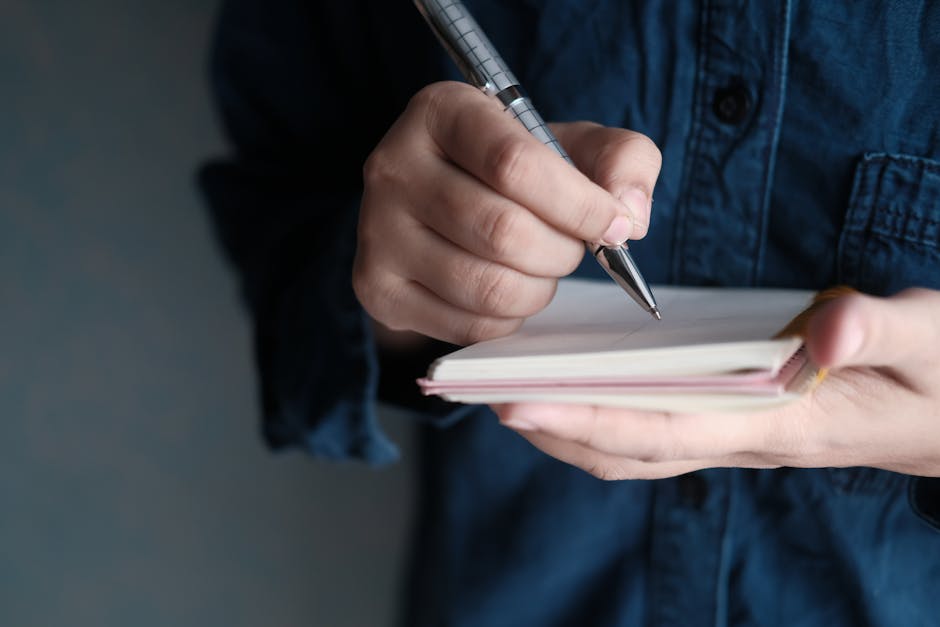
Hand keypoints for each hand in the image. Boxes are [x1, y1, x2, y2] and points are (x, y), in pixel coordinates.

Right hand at [353, 81, 660, 345]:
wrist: (449, 201)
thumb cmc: (518, 171)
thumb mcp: (574, 144)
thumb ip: (622, 160)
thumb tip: (627, 216)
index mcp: (441, 112)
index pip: (514, 165)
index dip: (578, 205)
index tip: (613, 224)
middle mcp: (393, 168)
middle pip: (502, 232)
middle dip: (562, 252)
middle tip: (573, 247)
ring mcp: (376, 233)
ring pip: (487, 287)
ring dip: (539, 289)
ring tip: (541, 267)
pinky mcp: (378, 289)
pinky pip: (469, 326)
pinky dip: (510, 318)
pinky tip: (509, 288)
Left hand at [494, 288, 939, 478]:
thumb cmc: (937, 378)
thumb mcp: (930, 343)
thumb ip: (882, 330)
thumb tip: (830, 327)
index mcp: (779, 422)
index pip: (663, 429)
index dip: (587, 419)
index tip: (517, 401)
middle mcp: (742, 437)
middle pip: (627, 447)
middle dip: (551, 426)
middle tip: (480, 395)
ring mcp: (733, 434)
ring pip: (632, 447)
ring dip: (567, 427)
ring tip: (507, 393)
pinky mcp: (732, 420)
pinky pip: (652, 430)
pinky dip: (604, 418)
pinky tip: (575, 388)